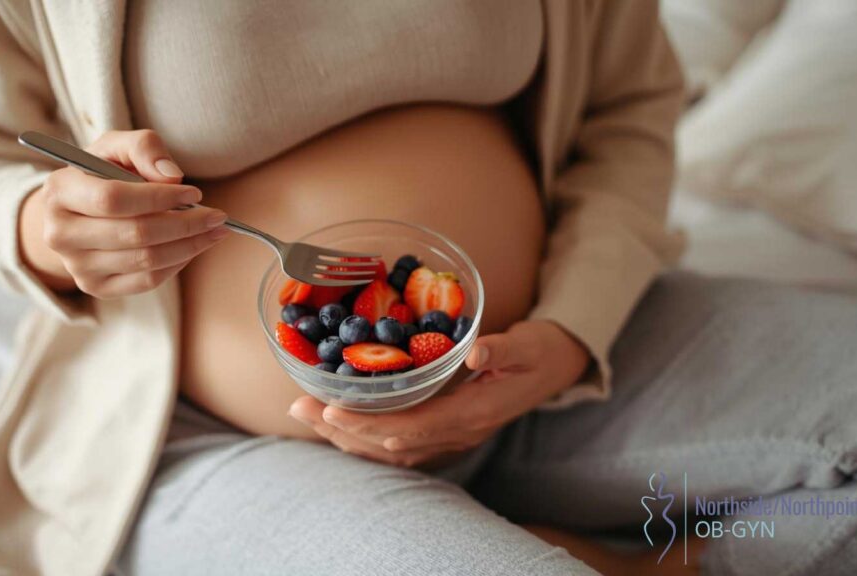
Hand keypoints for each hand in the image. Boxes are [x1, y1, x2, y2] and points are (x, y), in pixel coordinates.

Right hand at [19, 129, 228, 296]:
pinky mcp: (95, 287)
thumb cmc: (101, 174)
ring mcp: (76, 266)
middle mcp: (60, 234)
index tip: (195, 194)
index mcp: (60, 192)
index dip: (159, 198)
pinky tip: (192, 247)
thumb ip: (144, 147)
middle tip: (218, 216)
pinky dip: (176, 264)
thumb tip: (172, 176)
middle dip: (185, 225)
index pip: (114, 199)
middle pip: (134, 234)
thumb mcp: (117, 147)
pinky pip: (146, 281)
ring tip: (214, 231)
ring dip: (189, 246)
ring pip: (145, 261)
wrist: (74, 213)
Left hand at [288, 320, 590, 467]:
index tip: (330, 407)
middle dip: (342, 428)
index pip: (412, 427)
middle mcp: (458, 432)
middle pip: (389, 443)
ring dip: (345, 436)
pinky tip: (336, 423)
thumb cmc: (539, 351)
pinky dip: (362, 437)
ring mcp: (451, 435)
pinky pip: (396, 443)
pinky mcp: (445, 429)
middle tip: (299, 406)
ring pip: (388, 449)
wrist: (557, 368)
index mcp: (474, 414)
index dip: (369, 422)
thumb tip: (474, 352)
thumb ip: (501, 348)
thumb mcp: (527, 343)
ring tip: (306, 414)